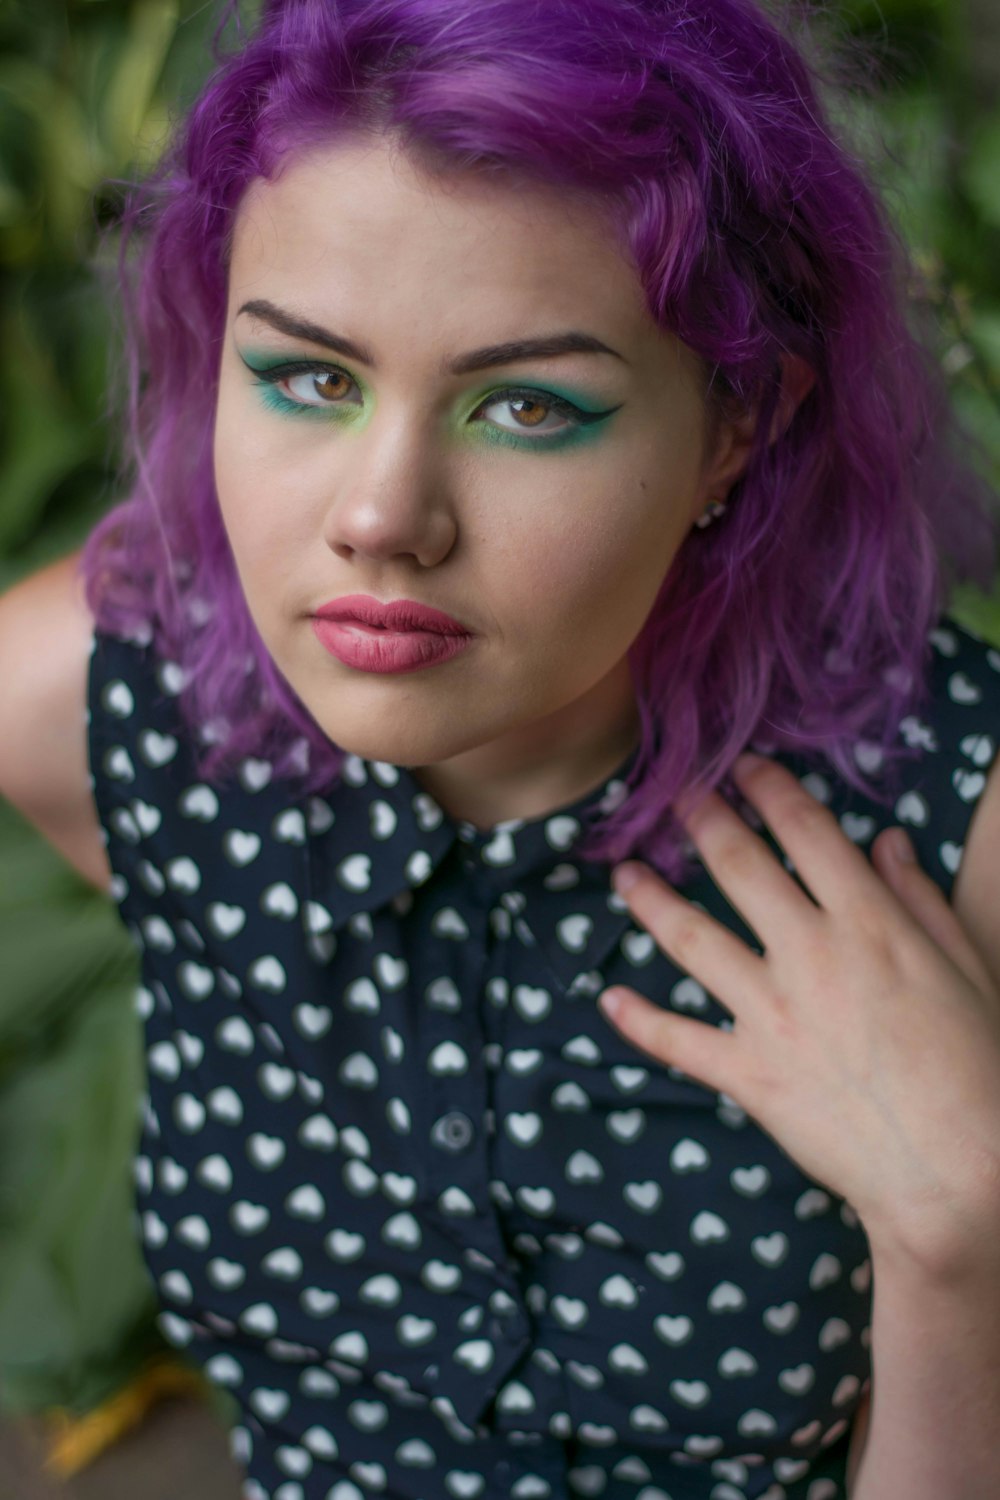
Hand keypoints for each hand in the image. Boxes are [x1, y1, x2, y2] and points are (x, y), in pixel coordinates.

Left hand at [599, 753, 999, 1275]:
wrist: (958, 1173)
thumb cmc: (979, 1070)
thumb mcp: (969, 968)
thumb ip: (921, 899)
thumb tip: (886, 842)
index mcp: (870, 924)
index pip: (807, 832)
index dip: (770, 789)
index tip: (743, 768)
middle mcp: (811, 955)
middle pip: (738, 867)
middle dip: (702, 821)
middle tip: (676, 796)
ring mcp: (772, 1015)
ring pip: (691, 939)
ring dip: (650, 900)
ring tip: (624, 874)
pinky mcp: (749, 1075)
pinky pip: (678, 1040)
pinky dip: (639, 1020)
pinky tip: (608, 999)